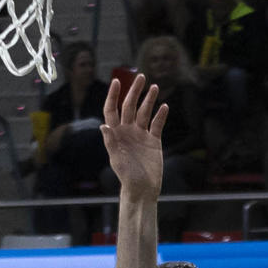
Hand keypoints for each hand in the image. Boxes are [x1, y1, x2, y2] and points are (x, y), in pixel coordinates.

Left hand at [102, 71, 166, 201]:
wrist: (142, 189)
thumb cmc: (126, 177)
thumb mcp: (116, 160)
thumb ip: (110, 142)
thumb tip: (103, 126)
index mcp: (116, 134)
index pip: (112, 110)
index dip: (113, 96)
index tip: (116, 82)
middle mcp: (128, 131)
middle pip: (130, 106)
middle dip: (134, 91)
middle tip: (140, 77)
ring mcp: (141, 135)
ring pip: (144, 112)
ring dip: (149, 100)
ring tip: (155, 87)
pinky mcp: (154, 141)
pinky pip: (157, 125)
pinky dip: (160, 116)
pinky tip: (164, 106)